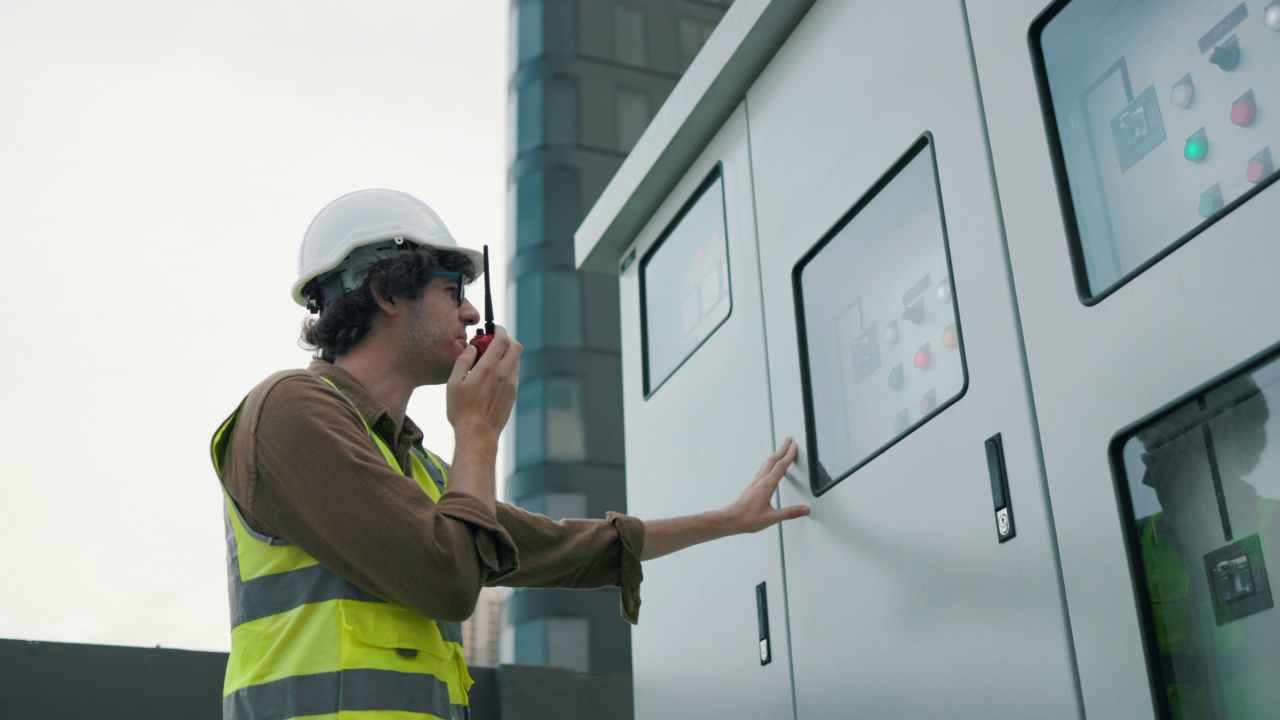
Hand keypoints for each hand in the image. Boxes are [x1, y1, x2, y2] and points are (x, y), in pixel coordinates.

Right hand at [446, 325, 521, 441]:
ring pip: (516, 360)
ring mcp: (511, 384)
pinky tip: (493, 376)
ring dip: (507, 354)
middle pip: (516, 346)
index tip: (494, 329)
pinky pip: (514, 374)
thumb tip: (472, 348)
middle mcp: (504, 373)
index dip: (499, 330)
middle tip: (493, 343)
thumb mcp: (454, 383)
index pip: (502, 339)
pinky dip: (507, 368)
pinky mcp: (513, 394)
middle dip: (506, 339)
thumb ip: (463, 361)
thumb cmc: (462, 410)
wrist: (478, 434)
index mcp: (489, 368)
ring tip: (490, 361)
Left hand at [720, 437, 809, 533]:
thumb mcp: (771, 518)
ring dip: (776, 454)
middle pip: (773, 460)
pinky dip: (769, 463)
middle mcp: (760, 481)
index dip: (789, 455)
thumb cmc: (747, 519)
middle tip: (789, 439)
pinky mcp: (752, 486)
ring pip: (767, 463)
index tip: (795, 446)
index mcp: (766, 486)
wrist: (730, 519)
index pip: (780, 466)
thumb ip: (789, 513)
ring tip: (781, 449)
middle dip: (782, 448)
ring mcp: (755, 482)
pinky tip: (769, 466)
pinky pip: (762, 469)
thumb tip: (805, 509)